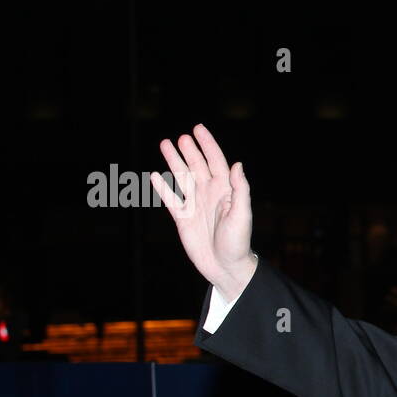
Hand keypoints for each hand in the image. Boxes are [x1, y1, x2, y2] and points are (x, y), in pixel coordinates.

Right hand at [151, 124, 255, 300]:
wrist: (226, 267)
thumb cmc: (238, 242)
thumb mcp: (242, 215)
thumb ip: (239, 190)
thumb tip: (236, 164)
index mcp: (225, 191)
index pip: (216, 162)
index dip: (208, 145)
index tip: (198, 129)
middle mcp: (210, 194)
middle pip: (197, 166)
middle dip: (189, 150)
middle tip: (180, 136)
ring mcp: (195, 205)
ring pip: (182, 178)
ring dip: (174, 162)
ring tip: (165, 144)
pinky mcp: (183, 218)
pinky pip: (171, 199)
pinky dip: (162, 188)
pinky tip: (155, 176)